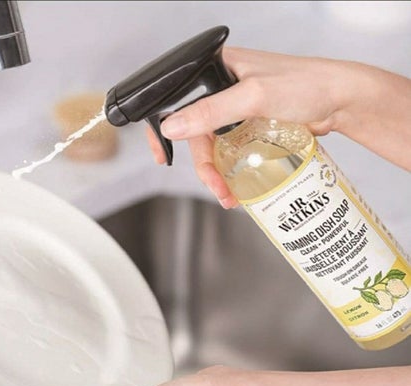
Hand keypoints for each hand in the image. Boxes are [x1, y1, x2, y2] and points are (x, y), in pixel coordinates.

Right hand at [147, 47, 410, 202]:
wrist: (342, 100)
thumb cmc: (305, 85)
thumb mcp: (253, 96)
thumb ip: (211, 110)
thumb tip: (172, 126)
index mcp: (216, 70)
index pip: (178, 100)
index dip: (166, 128)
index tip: (163, 156)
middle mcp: (223, 89)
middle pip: (197, 133)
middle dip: (204, 165)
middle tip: (215, 187)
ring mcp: (237, 110)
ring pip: (214, 148)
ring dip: (217, 175)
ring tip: (228, 196)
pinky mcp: (250, 128)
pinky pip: (231, 153)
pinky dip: (231, 172)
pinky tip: (237, 188)